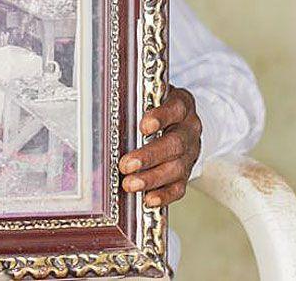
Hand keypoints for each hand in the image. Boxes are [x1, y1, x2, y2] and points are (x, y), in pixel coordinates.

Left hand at [118, 86, 200, 206]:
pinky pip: (179, 186)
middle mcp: (189, 129)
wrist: (179, 121)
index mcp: (182, 105)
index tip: (144, 126)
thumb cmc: (157, 108)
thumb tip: (105, 108)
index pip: (176, 108)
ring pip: (177, 167)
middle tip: (127, 164)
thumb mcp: (150, 96)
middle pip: (175, 143)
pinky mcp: (187, 172)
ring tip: (130, 184)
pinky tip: (148, 199)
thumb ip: (136, 101)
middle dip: (150, 156)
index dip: (162, 117)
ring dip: (152, 178)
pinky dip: (164, 194)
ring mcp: (190, 152)